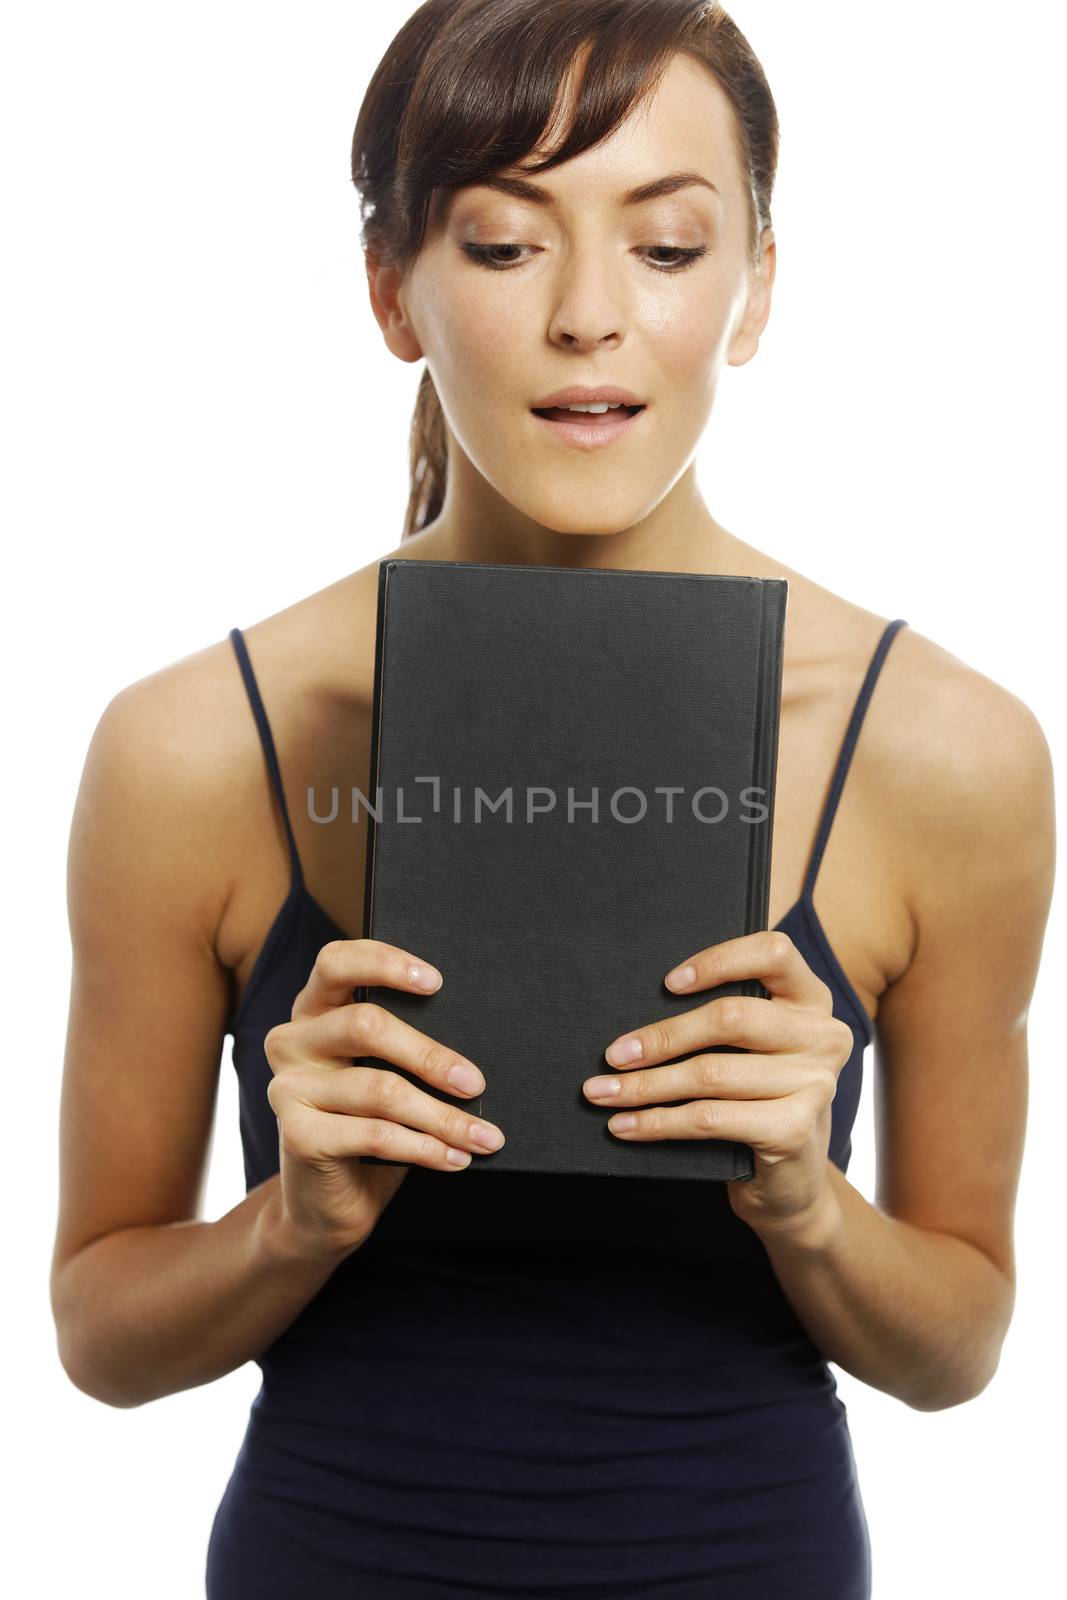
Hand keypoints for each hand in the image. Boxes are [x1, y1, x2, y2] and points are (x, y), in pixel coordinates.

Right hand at [263, 939, 505, 1263]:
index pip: (336, 962)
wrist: (332, 1202)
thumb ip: (404, 1048)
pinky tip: (455, 1158)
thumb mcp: (386, 1074)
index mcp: (314, 1011)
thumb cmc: (370, 1125)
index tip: (436, 982)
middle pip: (365, 1025)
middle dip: (431, 1055)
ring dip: (442, 1116)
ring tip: (483, 1136)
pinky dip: (424, 1148)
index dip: (385, 964)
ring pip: (380, 1089)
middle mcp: (292, 1041)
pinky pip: (375, 1134)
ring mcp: (288, 1088)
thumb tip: (474, 1049)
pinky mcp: (297, 1135)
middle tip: (476, 1082)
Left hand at [582, 930, 853, 1238]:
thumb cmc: (757, 1097)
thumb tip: (636, 1010)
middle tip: (613, 1054)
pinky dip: (658, 1123)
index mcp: (811, 999)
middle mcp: (823, 1036)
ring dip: (646, 1086)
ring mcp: (814, 1084)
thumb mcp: (752, 1048)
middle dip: (662, 1037)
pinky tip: (625, 1126)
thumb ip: (724, 1018)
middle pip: (731, 1019)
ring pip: (710, 1073)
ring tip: (602, 1092)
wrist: (790, 1181)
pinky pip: (709, 1118)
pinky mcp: (794, 1130)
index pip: (773, 952)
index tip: (667, 983)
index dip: (719, 961)